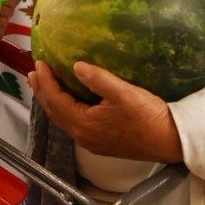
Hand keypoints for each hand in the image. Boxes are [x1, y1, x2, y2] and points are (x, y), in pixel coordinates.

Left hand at [28, 61, 183, 162]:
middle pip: (55, 112)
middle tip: (34, 73)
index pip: (56, 100)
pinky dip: (64, 109)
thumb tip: (76, 66)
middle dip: (43, 92)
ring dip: (52, 101)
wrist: (169, 140)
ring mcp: (92, 141)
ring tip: (45, 85)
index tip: (40, 63)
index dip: (46, 82)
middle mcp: (83, 136)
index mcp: (84, 124)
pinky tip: (69, 101)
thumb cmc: (148, 116)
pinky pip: (73, 123)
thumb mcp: (123, 92)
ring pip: (63, 119)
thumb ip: (98, 79)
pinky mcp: (101, 142)